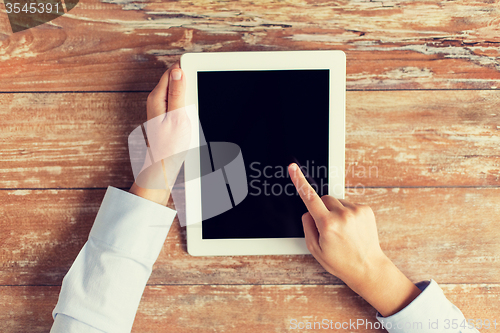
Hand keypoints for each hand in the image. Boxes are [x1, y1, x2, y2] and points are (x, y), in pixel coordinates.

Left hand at [129, 61, 188, 204]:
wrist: (163, 166)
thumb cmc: (170, 146)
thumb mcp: (177, 117)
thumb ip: (177, 93)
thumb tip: (178, 70)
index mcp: (157, 97)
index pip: (173, 71)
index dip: (188, 71)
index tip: (199, 76)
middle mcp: (156, 100)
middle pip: (176, 80)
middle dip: (189, 85)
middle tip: (195, 102)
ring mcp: (160, 108)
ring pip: (179, 92)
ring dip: (189, 98)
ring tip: (191, 113)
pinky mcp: (165, 115)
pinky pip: (179, 103)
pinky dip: (187, 108)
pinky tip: (190, 119)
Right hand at [288, 163, 420, 316]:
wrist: (368, 267)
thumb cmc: (341, 262)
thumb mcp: (315, 249)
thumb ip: (307, 227)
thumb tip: (308, 212)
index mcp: (327, 224)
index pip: (309, 198)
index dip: (299, 181)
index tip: (293, 168)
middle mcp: (342, 215)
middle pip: (324, 199)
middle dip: (322, 209)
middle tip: (327, 227)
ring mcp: (356, 211)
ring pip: (337, 202)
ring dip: (335, 211)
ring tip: (342, 231)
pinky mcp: (366, 210)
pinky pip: (349, 205)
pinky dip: (347, 213)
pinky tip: (351, 229)